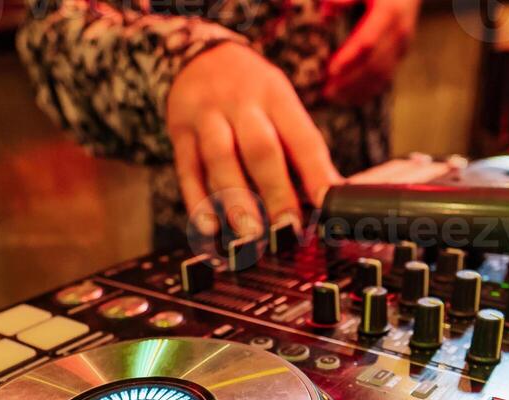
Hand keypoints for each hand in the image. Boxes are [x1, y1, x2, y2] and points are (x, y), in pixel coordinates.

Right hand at [168, 44, 339, 237]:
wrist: (199, 56)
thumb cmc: (252, 94)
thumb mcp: (281, 104)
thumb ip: (299, 148)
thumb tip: (328, 198)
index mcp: (276, 96)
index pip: (301, 137)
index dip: (315, 172)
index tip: (327, 204)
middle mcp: (241, 103)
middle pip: (260, 147)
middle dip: (275, 191)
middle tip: (287, 228)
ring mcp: (207, 117)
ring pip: (220, 158)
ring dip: (236, 200)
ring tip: (249, 234)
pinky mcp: (180, 134)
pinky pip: (188, 171)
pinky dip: (199, 203)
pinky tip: (210, 229)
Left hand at [323, 0, 419, 106]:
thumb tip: (325, 11)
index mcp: (389, 14)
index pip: (367, 42)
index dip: (349, 58)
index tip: (329, 70)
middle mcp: (398, 34)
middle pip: (373, 65)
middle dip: (348, 81)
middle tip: (325, 91)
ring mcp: (401, 48)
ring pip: (379, 76)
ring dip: (356, 90)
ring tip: (332, 98)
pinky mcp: (400, 56)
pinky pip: (384, 79)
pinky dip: (366, 91)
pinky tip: (348, 99)